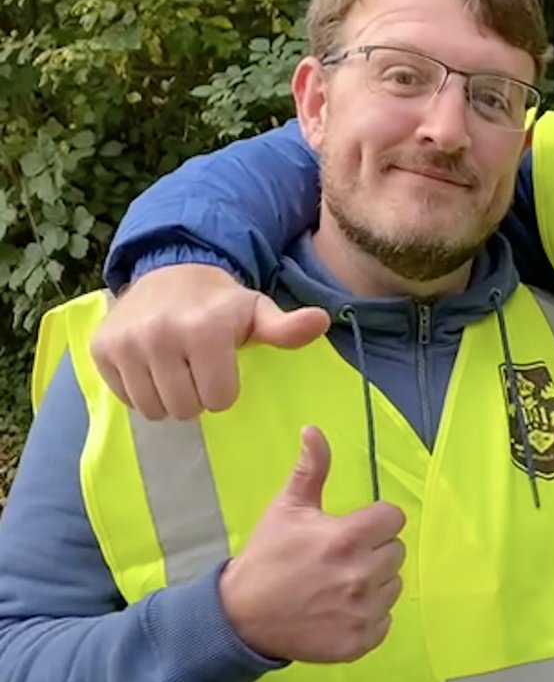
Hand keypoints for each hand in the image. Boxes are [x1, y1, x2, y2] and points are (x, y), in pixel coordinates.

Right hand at [91, 264, 330, 420]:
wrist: (171, 272)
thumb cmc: (223, 303)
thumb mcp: (258, 312)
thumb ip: (287, 328)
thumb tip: (323, 320)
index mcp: (205, 330)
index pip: (219, 399)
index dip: (225, 389)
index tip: (223, 366)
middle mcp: (161, 335)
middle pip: (186, 408)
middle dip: (197, 396)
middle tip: (198, 368)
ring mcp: (127, 343)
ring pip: (154, 409)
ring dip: (170, 397)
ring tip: (177, 369)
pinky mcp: (102, 349)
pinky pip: (126, 399)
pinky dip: (141, 389)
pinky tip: (153, 365)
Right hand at [219, 426, 405, 663]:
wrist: (240, 618)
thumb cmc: (268, 557)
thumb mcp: (287, 508)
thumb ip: (311, 468)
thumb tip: (314, 429)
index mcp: (347, 537)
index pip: (394, 518)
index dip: (375, 521)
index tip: (353, 529)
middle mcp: (361, 575)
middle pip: (396, 551)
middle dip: (374, 549)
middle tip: (342, 557)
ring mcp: (361, 612)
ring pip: (394, 585)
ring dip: (375, 583)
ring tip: (340, 583)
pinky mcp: (359, 642)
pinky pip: (385, 621)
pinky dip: (369, 616)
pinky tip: (342, 610)